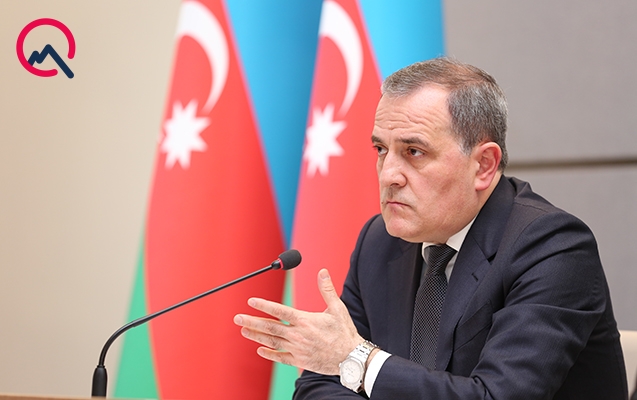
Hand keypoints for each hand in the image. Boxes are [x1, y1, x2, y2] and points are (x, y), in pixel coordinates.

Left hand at [233, 268, 362, 374]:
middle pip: (270, 327)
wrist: (352, 358)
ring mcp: (297, 350)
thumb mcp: (337, 308)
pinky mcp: (300, 361)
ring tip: (244, 330)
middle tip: (238, 318)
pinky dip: (269, 353)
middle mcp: (298, 335)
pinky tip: (259, 350)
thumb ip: (327, 289)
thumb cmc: (345, 332)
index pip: (280, 311)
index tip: (251, 301)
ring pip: (272, 342)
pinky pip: (280, 357)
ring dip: (256, 335)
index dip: (264, 305)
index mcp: (305, 321)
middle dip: (252, 321)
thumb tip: (322, 271)